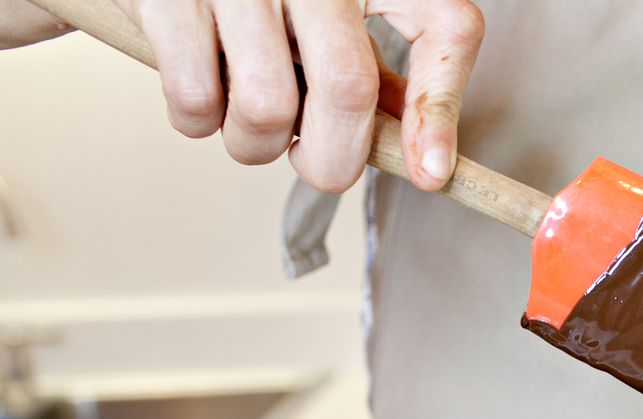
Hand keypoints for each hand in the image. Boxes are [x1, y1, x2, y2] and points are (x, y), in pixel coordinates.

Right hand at [6, 0, 483, 193]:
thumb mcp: (335, 14)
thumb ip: (378, 73)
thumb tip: (421, 155)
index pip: (445, 26)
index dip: (441, 110)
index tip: (431, 174)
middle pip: (348, 88)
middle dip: (334, 158)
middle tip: (314, 161)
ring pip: (266, 107)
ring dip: (257, 144)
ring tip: (251, 120)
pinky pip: (194, 98)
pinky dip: (197, 121)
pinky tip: (203, 94)